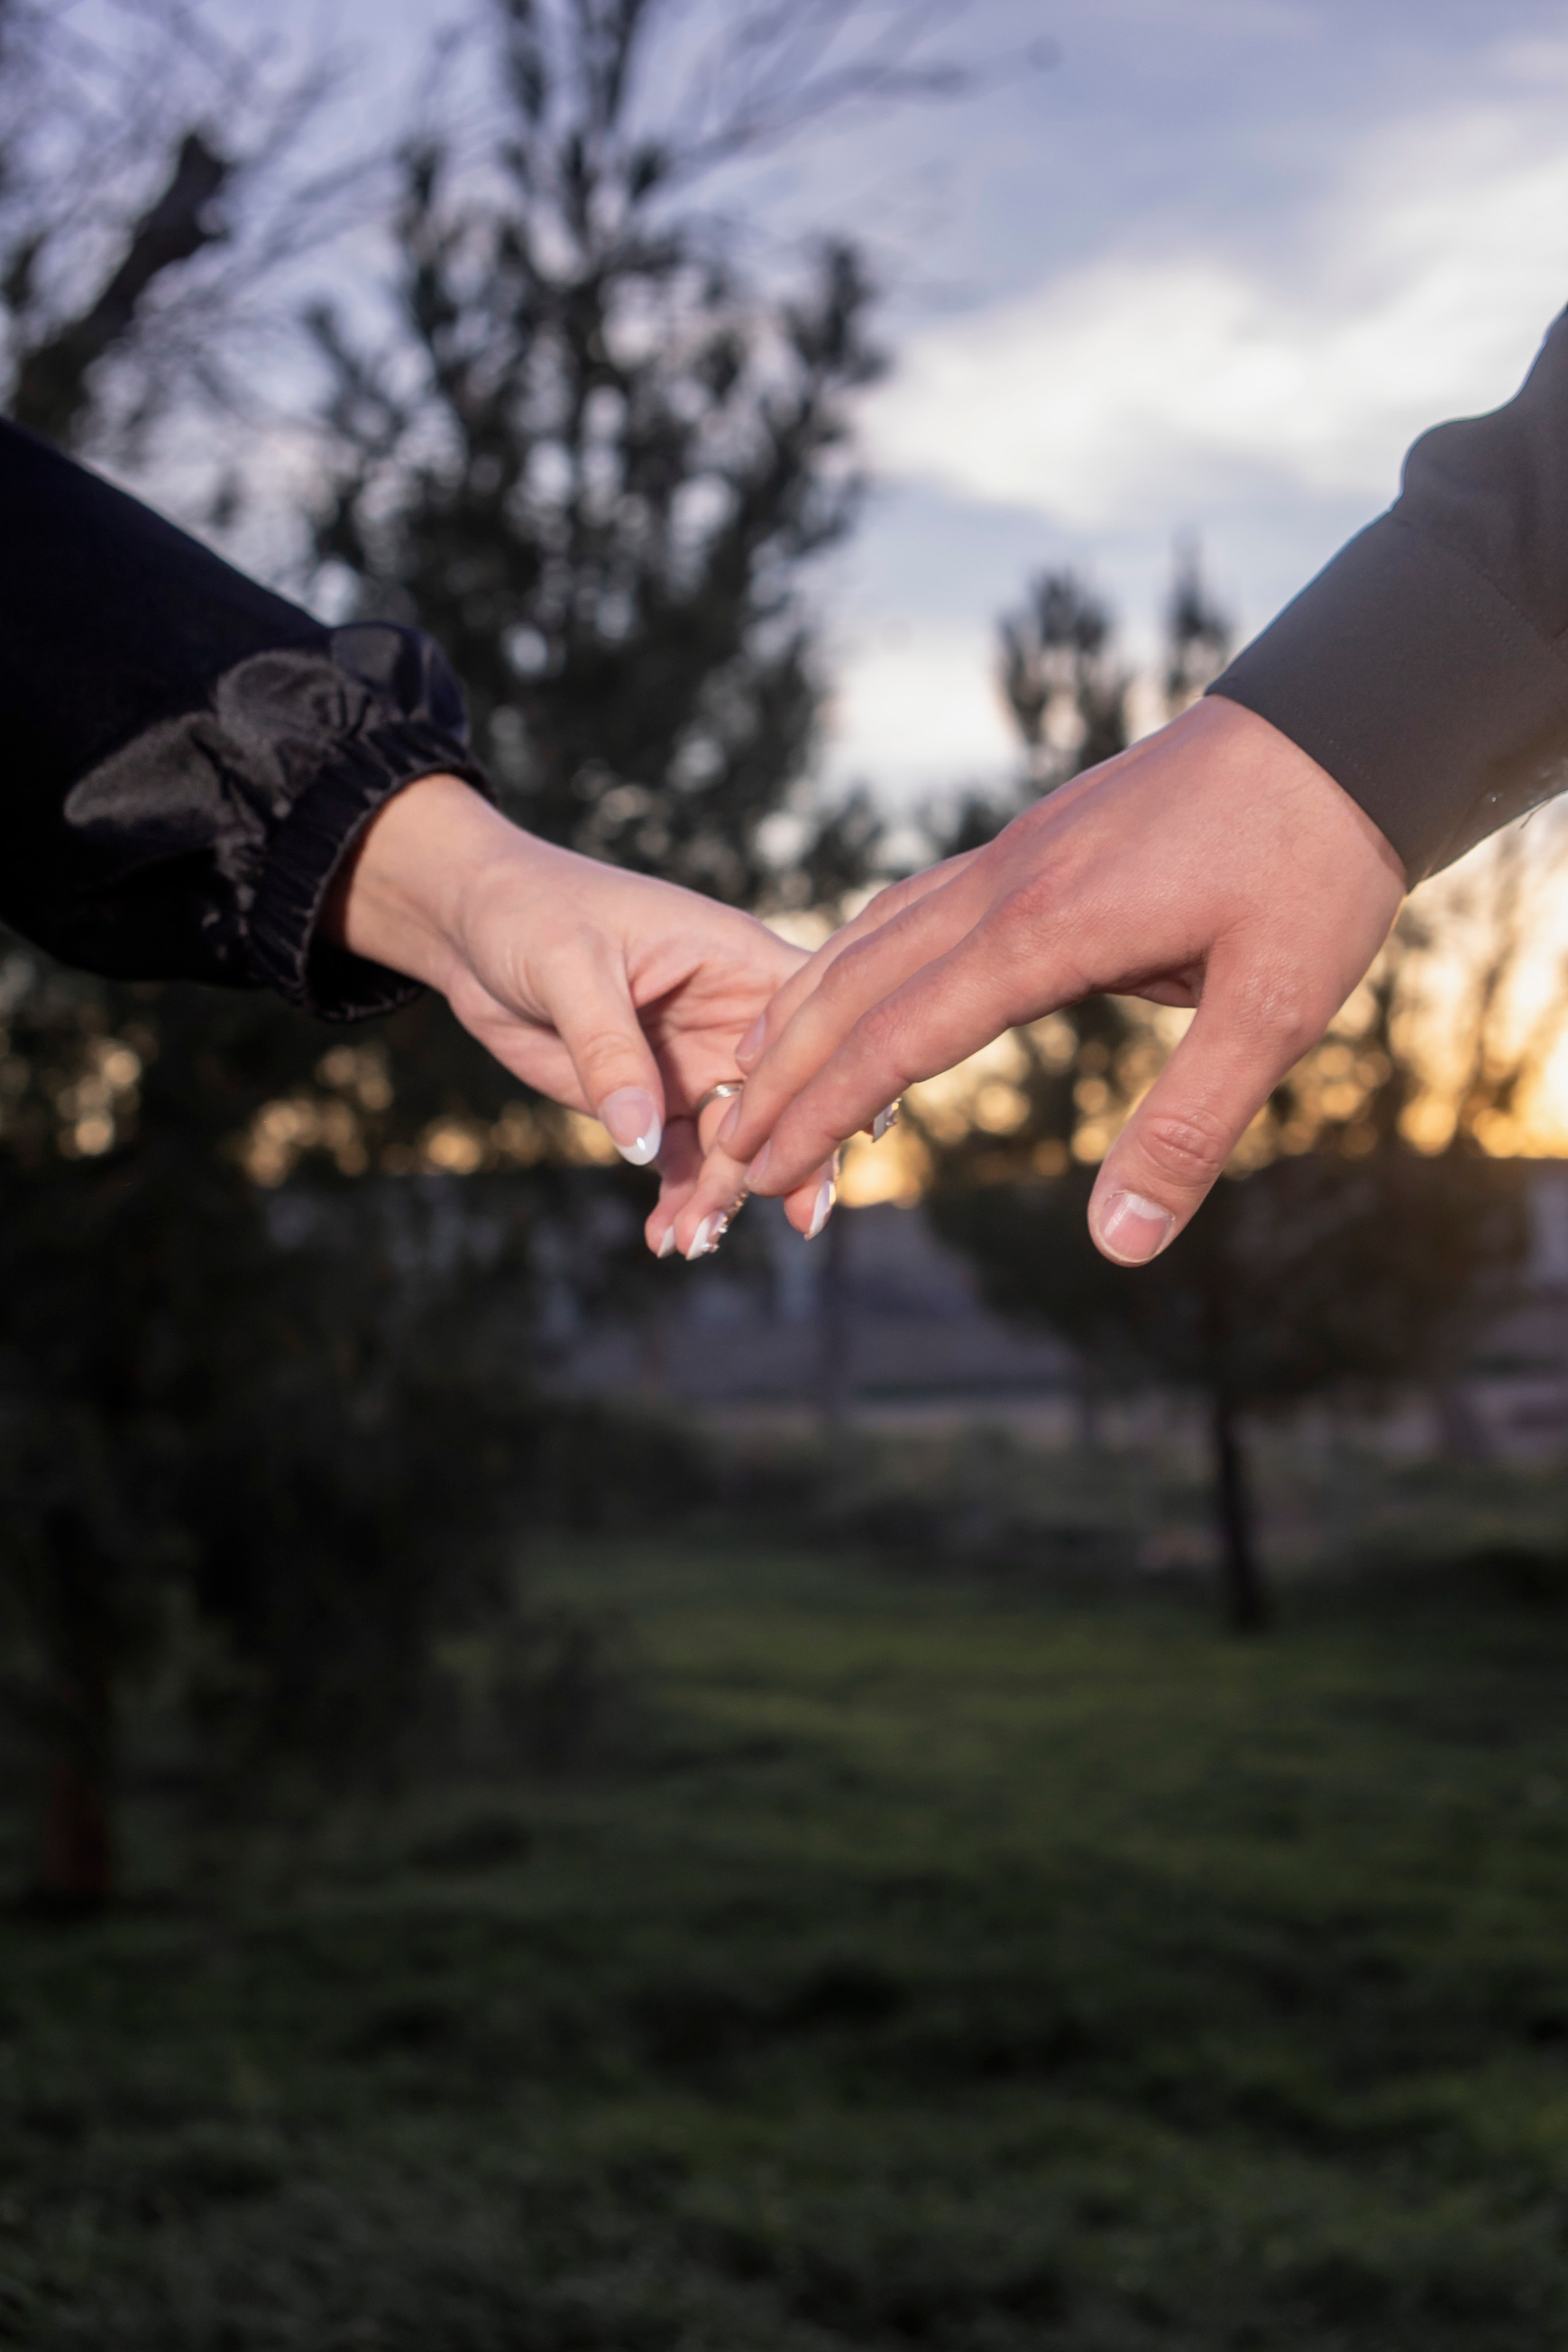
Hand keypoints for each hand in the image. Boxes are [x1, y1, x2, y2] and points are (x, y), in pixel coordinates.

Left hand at [322, 773, 832, 1252]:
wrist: (469, 929)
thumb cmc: (530, 911)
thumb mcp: (568, 966)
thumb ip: (610, 1050)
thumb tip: (642, 1140)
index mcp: (735, 960)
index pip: (810, 1019)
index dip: (833, 1073)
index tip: (851, 1134)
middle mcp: (731, 1019)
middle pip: (783, 1097)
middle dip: (788, 1156)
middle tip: (793, 1220)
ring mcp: (696, 1065)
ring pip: (736, 1143)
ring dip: (724, 1194)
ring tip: (694, 1240)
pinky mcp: (655, 1103)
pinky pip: (682, 1163)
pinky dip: (679, 1200)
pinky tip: (667, 1237)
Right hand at [695, 698, 1405, 1262]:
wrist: (1335, 726)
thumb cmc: (1314, 866)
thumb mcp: (1277, 1010)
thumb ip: (1189, 1129)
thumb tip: (1121, 1247)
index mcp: (1046, 932)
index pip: (895, 1038)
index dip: (820, 1113)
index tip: (760, 1171)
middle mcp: (1003, 886)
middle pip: (853, 988)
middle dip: (781, 1075)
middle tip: (726, 1150)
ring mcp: (1010, 854)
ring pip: (867, 935)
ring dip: (800, 1010)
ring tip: (747, 1073)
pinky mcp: (1031, 841)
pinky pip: (908, 903)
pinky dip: (852, 955)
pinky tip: (845, 980)